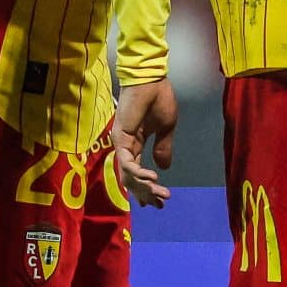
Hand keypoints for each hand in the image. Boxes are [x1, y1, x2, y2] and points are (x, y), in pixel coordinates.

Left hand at [112, 80, 178, 207]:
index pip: (138, 171)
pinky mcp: (121, 138)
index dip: (148, 187)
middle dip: (146, 193)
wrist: (152, 81)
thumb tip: (164, 167)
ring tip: (161, 193)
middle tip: (159, 205)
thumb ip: (163, 147)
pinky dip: (139, 173)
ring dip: (145, 187)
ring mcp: (121, 143)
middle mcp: (126, 145)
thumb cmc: (159, 98)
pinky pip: (127, 162)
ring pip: (129, 174)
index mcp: (136, 142)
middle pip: (132, 178)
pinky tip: (153, 177)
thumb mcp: (166, 128)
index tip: (160, 200)